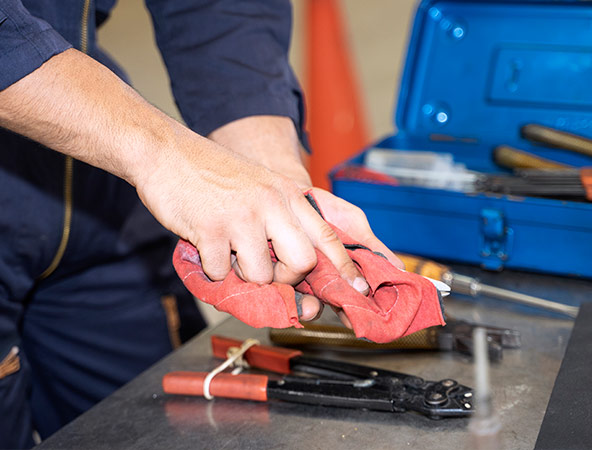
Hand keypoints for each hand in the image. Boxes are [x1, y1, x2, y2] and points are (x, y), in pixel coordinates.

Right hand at [209, 116, 400, 325]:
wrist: (166, 151)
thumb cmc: (213, 173)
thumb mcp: (261, 185)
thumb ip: (282, 217)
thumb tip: (299, 261)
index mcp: (287, 194)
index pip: (327, 236)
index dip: (344, 267)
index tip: (357, 289)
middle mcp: (271, 205)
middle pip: (302, 262)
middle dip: (287, 277)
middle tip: (268, 268)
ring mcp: (242, 217)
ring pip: (261, 275)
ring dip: (244, 272)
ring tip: (229, 248)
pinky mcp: (211, 230)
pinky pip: (221, 272)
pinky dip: (213, 267)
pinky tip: (206, 242)